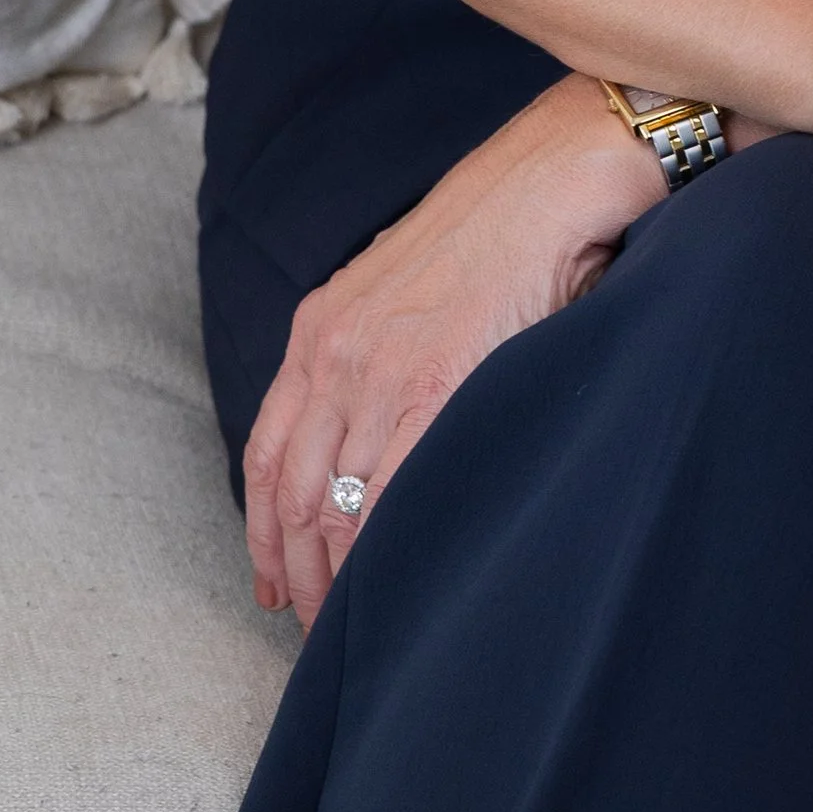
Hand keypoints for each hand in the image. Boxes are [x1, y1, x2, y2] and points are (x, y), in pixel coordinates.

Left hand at [243, 73, 661, 630]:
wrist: (548, 179)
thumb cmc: (495, 229)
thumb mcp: (404, 289)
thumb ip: (377, 354)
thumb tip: (380, 437)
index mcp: (319, 329)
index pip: (267, 456)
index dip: (264, 534)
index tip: (275, 585)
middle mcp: (333, 353)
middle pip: (292, 497)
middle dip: (299, 575)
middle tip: (319, 632)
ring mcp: (379, 371)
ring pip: (335, 509)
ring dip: (340, 580)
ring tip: (357, 627)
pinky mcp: (433, 385)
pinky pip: (390, 495)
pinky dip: (385, 553)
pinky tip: (395, 588)